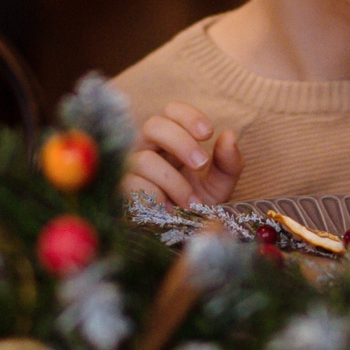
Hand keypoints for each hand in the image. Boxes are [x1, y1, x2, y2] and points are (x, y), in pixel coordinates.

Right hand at [121, 102, 243, 206]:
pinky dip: (158, 197)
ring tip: (191, 202)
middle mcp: (146, 148)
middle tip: (201, 163)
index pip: (171, 111)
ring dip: (174, 182)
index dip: (187, 116)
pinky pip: (134, 185)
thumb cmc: (195, 206)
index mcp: (170, 141)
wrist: (178, 238)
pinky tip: (170, 210)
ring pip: (145, 159)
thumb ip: (228, 163)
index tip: (208, 133)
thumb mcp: (219, 186)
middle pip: (153, 124)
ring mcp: (130, 168)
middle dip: (180, 142)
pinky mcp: (120, 190)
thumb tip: (228, 136)